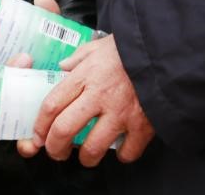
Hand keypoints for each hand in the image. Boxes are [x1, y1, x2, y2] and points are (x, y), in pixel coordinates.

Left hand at [21, 35, 154, 166]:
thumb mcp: (99, 46)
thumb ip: (78, 57)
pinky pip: (128, 151)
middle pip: (65, 129)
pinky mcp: (143, 125)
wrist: (166, 54)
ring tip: (86, 157)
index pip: (52, 105)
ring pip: (93, 147)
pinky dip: (123, 155)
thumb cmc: (130, 49)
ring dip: (86, 158)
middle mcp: (99, 96)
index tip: (38, 135)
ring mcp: (121, 112)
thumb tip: (64, 66)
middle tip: (56, 152)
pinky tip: (120, 150)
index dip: (40, 125)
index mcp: (85, 76)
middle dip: (55, 147)